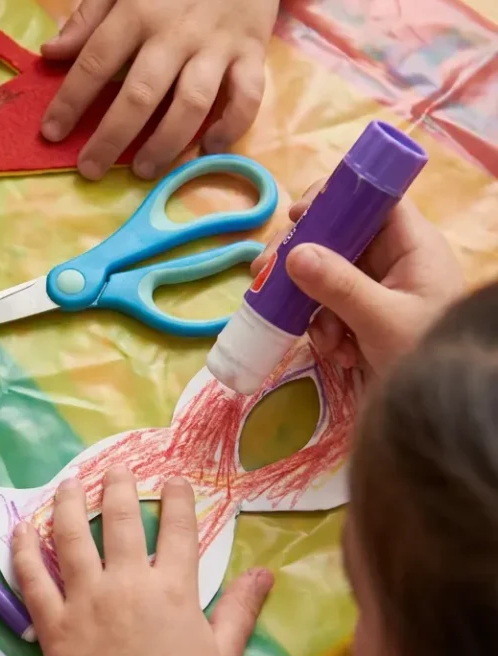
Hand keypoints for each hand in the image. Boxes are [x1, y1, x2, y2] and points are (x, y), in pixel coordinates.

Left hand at [11, 465, 273, 655]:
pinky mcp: (51, 620)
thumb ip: (240, 610)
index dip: (178, 500)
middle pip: (122, 521)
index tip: (174, 478)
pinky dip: (22, 548)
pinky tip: (20, 527)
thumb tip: (265, 573)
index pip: (178, 531)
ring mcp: (84, 598)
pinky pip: (31, 576)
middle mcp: (125, 582)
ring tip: (70, 481)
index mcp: (172, 589)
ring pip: (72, 536)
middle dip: (119, 487)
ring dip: (70, 503)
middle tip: (115, 466)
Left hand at [40, 0, 278, 179]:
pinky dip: (232, 126)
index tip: (52, 133)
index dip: (71, 101)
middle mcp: (176, 33)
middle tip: (91, 169)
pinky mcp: (253, 53)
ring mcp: (217, 45)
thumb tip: (50, 53)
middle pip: (141, 94)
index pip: (96, 62)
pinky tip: (210, 147)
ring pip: (192, 103)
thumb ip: (88, 18)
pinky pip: (248, 96)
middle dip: (112, 137)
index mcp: (138, 12)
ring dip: (166, 143)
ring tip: (143, 170)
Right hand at [255, 183, 464, 376]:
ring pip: (328, 276)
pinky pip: (331, 307)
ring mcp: (379, 287)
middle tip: (263, 274)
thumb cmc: (427, 355)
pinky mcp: (366, 314)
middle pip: (339, 237)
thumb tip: (293, 254)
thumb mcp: (381, 320)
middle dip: (302, 260)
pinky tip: (338, 353)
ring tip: (324, 341)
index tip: (296, 217)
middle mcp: (394, 259)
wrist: (442, 407)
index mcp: (411, 246)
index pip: (373, 200)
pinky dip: (326, 329)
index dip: (334, 199)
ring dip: (314, 306)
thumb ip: (338, 286)